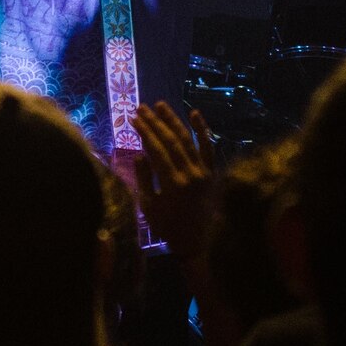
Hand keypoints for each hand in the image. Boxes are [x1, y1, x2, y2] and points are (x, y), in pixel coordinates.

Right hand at [133, 101, 218, 258]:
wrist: (198, 240)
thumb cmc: (168, 226)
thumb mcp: (149, 205)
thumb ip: (144, 178)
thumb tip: (140, 154)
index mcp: (173, 184)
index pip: (157, 150)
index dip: (145, 133)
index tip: (134, 119)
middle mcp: (191, 174)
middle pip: (171, 141)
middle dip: (155, 122)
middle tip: (142, 107)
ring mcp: (204, 172)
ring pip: (188, 140)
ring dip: (173, 120)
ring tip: (160, 105)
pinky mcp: (212, 172)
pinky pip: (208, 147)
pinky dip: (202, 129)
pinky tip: (194, 113)